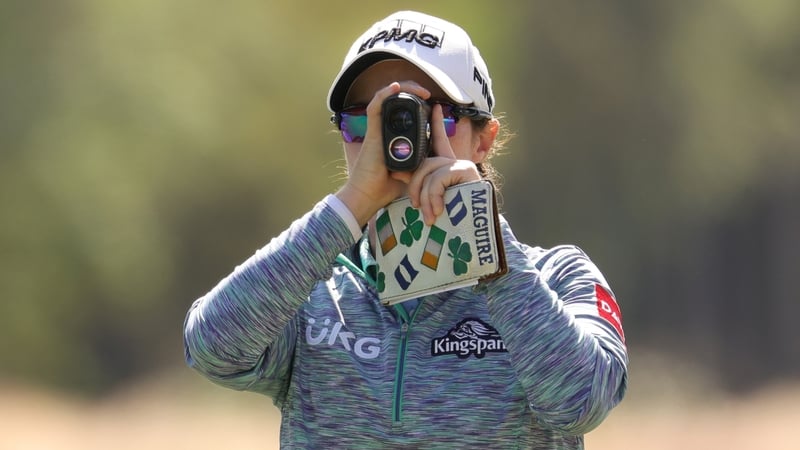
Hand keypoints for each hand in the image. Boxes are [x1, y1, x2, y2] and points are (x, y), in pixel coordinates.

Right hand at [336, 81, 430, 225]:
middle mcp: (386, 129)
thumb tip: (438, 159)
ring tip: (419, 90)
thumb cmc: (389, 187)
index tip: (433, 103)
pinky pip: (376, 107)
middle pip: (397, 100)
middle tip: (427, 94)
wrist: (370, 196)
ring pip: (387, 98)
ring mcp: (378, 129)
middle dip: (413, 91)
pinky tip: (395, 87)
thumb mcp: (414, 170)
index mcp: (396, 136)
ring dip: (403, 89)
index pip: (405, 111)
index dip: (418, 102)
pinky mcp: (372, 132)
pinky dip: (384, 94)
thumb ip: (424, 162)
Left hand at [400, 103, 481, 224]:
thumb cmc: (449, 220)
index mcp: (448, 168)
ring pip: (430, 170)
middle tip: (415, 205)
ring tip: (427, 214)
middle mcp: (457, 163)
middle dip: (415, 184)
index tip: (434, 106)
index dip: (436, 122)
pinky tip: (436, 210)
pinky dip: (433, 196)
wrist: (469, 233)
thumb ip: (417, 182)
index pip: (440, 140)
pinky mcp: (465, 172)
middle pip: (426, 162)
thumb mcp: (429, 199)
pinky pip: (438, 178)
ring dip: (424, 195)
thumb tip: (397, 170)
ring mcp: (462, 166)